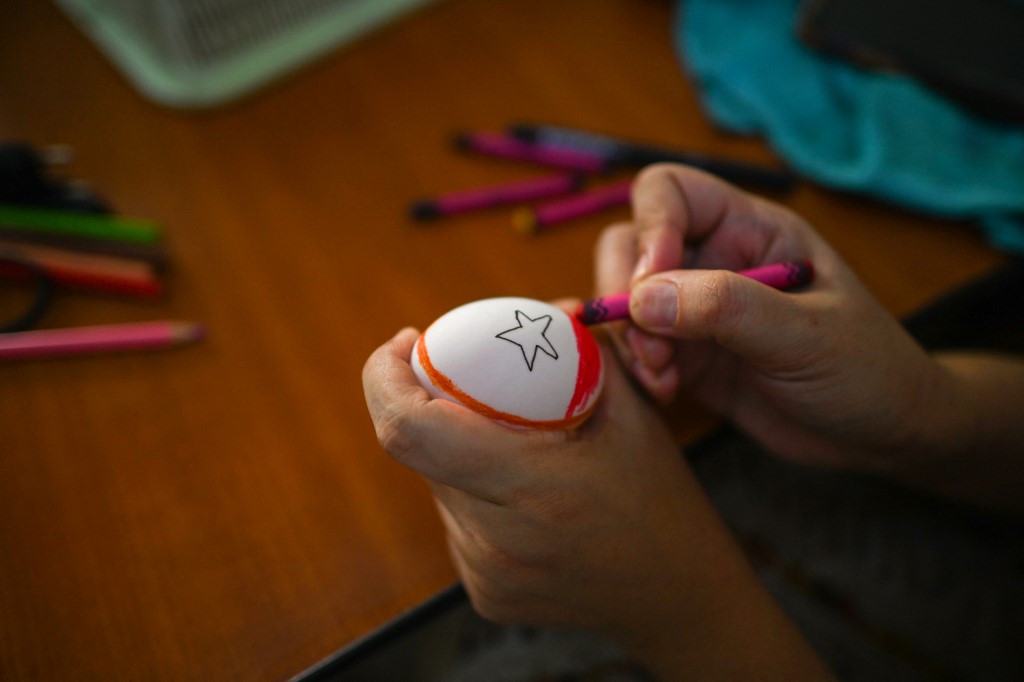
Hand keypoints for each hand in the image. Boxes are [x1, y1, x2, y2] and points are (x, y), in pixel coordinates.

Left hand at [362, 327, 831, 678]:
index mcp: (533, 488)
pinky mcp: (483, 594)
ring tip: (513, 442)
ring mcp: (485, 575)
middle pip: (418, 452)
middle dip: (427, 403)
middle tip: (465, 377)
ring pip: (436, 486)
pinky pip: (456, 520)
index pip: (409, 429)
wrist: (678, 595)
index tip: (405, 343)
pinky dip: (474, 492)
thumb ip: (585, 352)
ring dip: (455, 451)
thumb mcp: (634, 413)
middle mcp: (497, 542)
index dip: (384, 378)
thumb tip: (548, 309)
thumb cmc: (660, 498)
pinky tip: (522, 493)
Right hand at [597, 164, 959, 472]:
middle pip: (630, 244)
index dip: (651, 228)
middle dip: (624, 294)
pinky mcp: (685, 354)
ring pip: (624, 301)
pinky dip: (636, 369)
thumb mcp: (805, 334)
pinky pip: (635, 347)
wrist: (879, 435)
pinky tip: (668, 393)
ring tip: (664, 378)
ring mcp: (694, 309)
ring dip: (629, 339)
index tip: (650, 286)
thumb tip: (641, 298)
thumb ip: (726, 308)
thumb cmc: (865, 369)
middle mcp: (713, 259)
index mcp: (750, 229)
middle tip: (650, 345)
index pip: (671, 193)